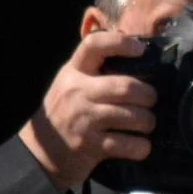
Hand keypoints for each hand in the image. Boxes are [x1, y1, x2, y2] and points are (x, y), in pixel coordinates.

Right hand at [19, 29, 153, 191]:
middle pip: (126, 87)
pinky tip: (141, 145)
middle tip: (150, 100)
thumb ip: (97, 69)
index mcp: (74, 71)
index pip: (94, 44)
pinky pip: (129, 145)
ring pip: (133, 116)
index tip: (140, 49)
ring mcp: (84, 120)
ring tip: (147, 123)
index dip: (120, 43)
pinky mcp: (90, 146)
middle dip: (148, 95)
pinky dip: (142, 146)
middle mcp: (78, 92)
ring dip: (148, 121)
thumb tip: (140, 51)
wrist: (42, 150)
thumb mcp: (73, 82)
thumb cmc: (67, 110)